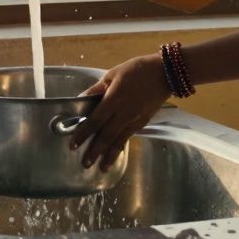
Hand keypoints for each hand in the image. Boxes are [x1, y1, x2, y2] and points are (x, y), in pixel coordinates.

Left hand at [70, 54, 170, 171]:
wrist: (166, 73)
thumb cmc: (137, 69)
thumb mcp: (113, 74)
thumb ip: (97, 89)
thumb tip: (81, 99)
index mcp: (114, 99)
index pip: (95, 120)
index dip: (83, 134)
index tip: (73, 145)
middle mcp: (124, 113)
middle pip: (106, 135)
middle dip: (94, 151)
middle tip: (85, 164)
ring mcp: (135, 120)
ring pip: (119, 141)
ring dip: (109, 156)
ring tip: (102, 168)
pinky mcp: (143, 122)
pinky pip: (128, 137)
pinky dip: (120, 148)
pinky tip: (115, 155)